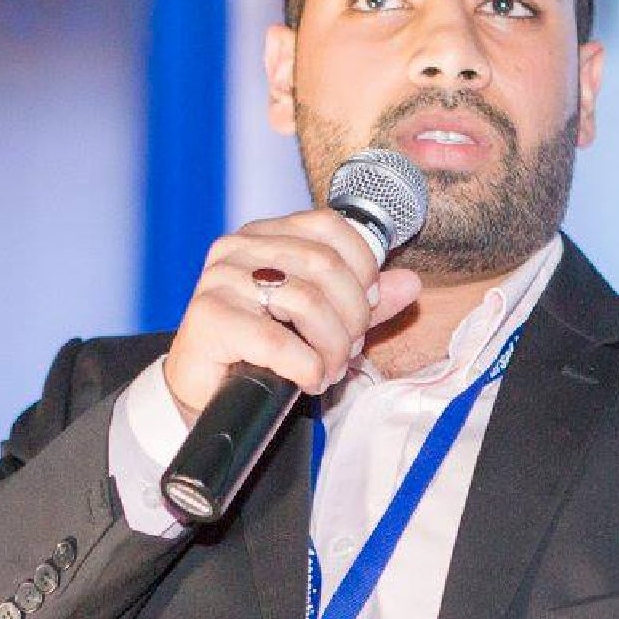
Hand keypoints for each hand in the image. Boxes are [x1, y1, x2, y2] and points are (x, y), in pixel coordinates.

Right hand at [162, 209, 422, 419]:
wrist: (207, 392)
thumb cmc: (264, 350)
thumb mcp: (324, 320)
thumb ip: (365, 301)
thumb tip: (411, 283)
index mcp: (266, 235)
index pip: (330, 226)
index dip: (363, 268)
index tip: (368, 309)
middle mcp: (239, 247)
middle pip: (324, 265)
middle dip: (352, 317)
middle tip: (349, 352)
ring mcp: (219, 279)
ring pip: (306, 302)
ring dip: (332, 348)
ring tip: (330, 370)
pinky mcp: (207, 317)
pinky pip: (277, 341)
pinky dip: (306, 367)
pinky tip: (309, 380)